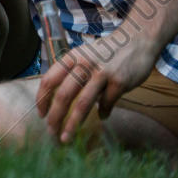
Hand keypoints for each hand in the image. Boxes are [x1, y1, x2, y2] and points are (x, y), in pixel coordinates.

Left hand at [36, 23, 160, 142]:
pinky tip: (102, 117)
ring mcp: (102, 73)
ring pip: (83, 104)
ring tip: (67, 137)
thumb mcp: (84, 55)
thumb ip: (71, 72)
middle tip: (51, 133)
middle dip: (55, 117)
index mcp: (71, 57)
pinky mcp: (119, 82)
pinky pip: (107, 104)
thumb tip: (57, 98)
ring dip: (73, 124)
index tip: (41, 115)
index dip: (42, 100)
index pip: (49, 80)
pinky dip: (103, 113)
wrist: (137, 40)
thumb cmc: (106, 52)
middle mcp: (84, 64)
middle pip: (63, 95)